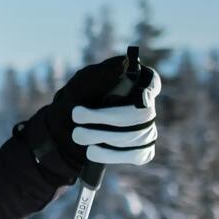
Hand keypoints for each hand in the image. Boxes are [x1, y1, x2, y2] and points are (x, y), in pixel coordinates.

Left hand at [24, 55, 161, 176]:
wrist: (66, 129)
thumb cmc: (78, 100)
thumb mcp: (83, 83)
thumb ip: (103, 74)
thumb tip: (124, 64)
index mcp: (137, 83)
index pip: (152, 83)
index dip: (149, 89)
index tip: (141, 95)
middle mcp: (147, 107)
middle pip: (140, 114)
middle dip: (105, 117)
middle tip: (77, 116)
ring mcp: (148, 130)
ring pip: (136, 136)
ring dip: (102, 136)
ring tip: (78, 135)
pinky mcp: (143, 151)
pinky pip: (136, 154)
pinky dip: (111, 154)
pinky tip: (93, 150)